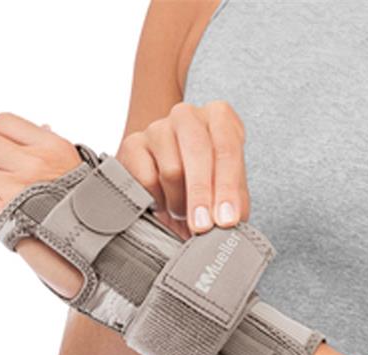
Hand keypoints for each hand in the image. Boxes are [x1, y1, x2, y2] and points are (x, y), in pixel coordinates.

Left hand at [0, 112, 81, 223]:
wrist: (92, 236)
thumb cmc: (85, 202)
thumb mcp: (77, 164)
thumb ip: (54, 146)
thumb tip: (42, 127)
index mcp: (51, 147)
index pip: (2, 122)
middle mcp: (33, 165)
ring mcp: (16, 190)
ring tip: (1, 194)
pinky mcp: (3, 215)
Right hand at [117, 100, 249, 240]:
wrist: (165, 177)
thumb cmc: (203, 181)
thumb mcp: (226, 189)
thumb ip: (235, 201)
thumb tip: (232, 222)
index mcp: (219, 118)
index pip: (227, 148)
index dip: (228, 188)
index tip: (226, 220)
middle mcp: (188, 115)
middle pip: (198, 153)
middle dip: (202, 195)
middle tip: (202, 226)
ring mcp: (158, 127)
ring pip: (172, 170)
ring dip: (179, 201)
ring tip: (182, 210)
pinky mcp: (132, 144)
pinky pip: (147, 180)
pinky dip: (157, 200)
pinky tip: (161, 202)